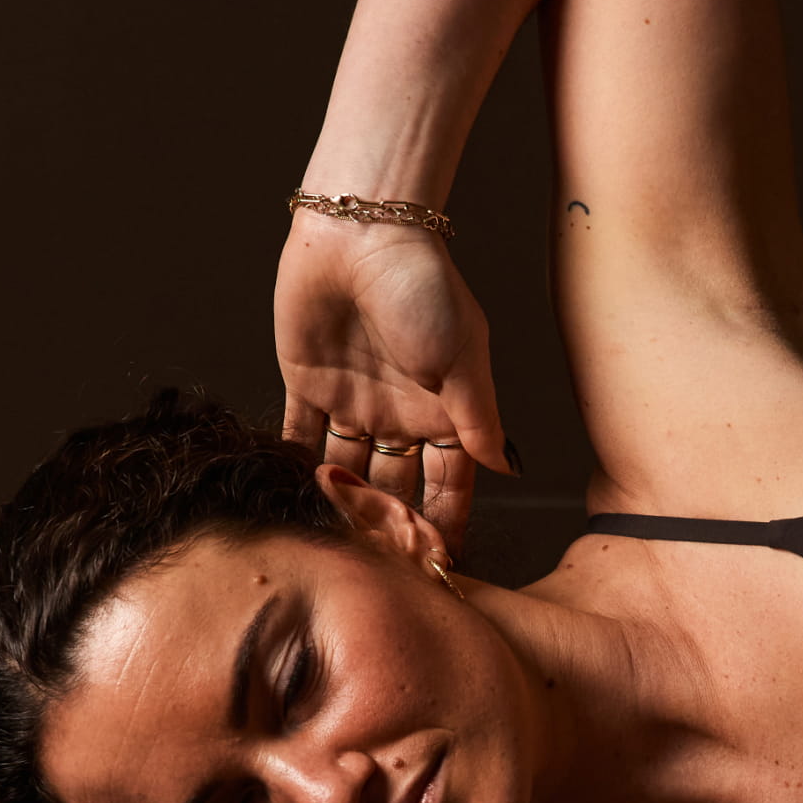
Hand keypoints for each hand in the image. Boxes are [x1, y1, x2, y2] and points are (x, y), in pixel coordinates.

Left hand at [275, 214, 510, 556]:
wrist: (360, 230)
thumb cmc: (423, 286)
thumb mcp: (463, 359)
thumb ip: (479, 421)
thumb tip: (510, 471)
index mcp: (445, 412)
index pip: (448, 486)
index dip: (445, 526)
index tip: (439, 569)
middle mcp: (400, 415)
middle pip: (396, 487)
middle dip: (390, 527)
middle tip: (379, 571)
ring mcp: (353, 402)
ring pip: (348, 472)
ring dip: (342, 506)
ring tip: (333, 549)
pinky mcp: (308, 384)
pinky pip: (299, 437)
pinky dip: (295, 470)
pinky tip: (292, 505)